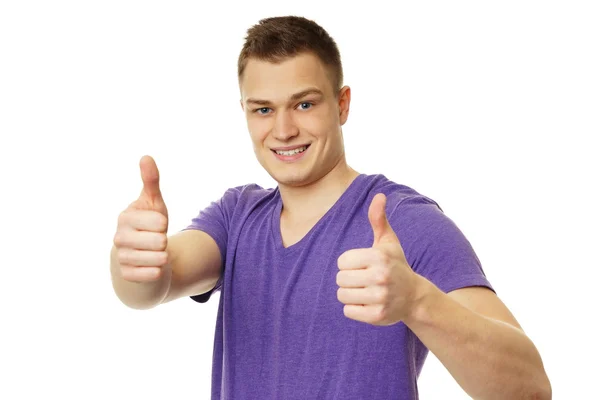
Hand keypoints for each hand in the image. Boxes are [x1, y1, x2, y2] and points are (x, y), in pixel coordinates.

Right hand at [113, 155, 169, 282]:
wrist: (140, 255)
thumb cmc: (148, 225)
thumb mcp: (153, 203)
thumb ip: (151, 182)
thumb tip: (146, 157)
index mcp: (125, 217)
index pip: (158, 222)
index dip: (164, 224)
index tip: (158, 224)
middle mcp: (119, 237)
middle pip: (159, 241)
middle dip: (164, 241)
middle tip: (157, 240)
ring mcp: (121, 257)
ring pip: (157, 259)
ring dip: (164, 257)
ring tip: (159, 253)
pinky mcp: (126, 275)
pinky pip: (150, 275)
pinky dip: (157, 272)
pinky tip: (155, 267)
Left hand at [336, 193, 421, 325]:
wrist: (414, 296)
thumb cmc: (396, 265)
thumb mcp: (388, 242)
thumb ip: (379, 219)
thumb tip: (379, 195)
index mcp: (379, 257)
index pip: (342, 262)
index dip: (349, 264)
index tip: (364, 266)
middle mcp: (380, 277)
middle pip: (340, 279)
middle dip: (349, 279)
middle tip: (365, 280)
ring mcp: (380, 298)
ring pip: (342, 295)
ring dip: (350, 294)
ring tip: (365, 291)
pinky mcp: (377, 316)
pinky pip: (348, 311)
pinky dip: (354, 308)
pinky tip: (368, 303)